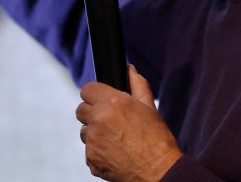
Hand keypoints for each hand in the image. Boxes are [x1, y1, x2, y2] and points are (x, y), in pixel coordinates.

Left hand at [75, 65, 182, 180]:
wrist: (159, 172)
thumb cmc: (157, 140)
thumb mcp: (149, 107)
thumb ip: (137, 84)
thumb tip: (129, 69)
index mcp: (113, 102)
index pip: (87, 89)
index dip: (94, 94)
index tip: (101, 100)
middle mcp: (99, 119)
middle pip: (81, 110)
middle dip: (92, 114)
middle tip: (109, 121)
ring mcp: (93, 140)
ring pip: (84, 132)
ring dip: (94, 134)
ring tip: (115, 140)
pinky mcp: (91, 159)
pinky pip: (89, 151)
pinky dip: (98, 152)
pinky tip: (115, 154)